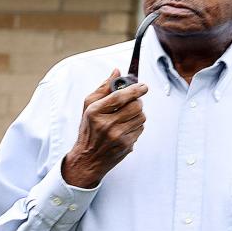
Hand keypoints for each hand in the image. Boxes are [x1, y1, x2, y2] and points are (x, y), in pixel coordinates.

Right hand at [61, 69, 147, 187]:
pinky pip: (140, 129)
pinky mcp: (126, 146)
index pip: (120, 96)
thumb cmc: (88, 130)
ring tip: (127, 115)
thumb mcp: (89, 107)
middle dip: (137, 101)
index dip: (135, 89)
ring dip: (138, 113)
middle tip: (133, 101)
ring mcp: (117, 137)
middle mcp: (106, 124)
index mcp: (95, 112)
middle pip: (136, 106)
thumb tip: (116, 71)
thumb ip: (103, 88)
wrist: (87, 159)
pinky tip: (126, 127)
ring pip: (141, 117)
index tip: (143, 86)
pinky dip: (137, 125)